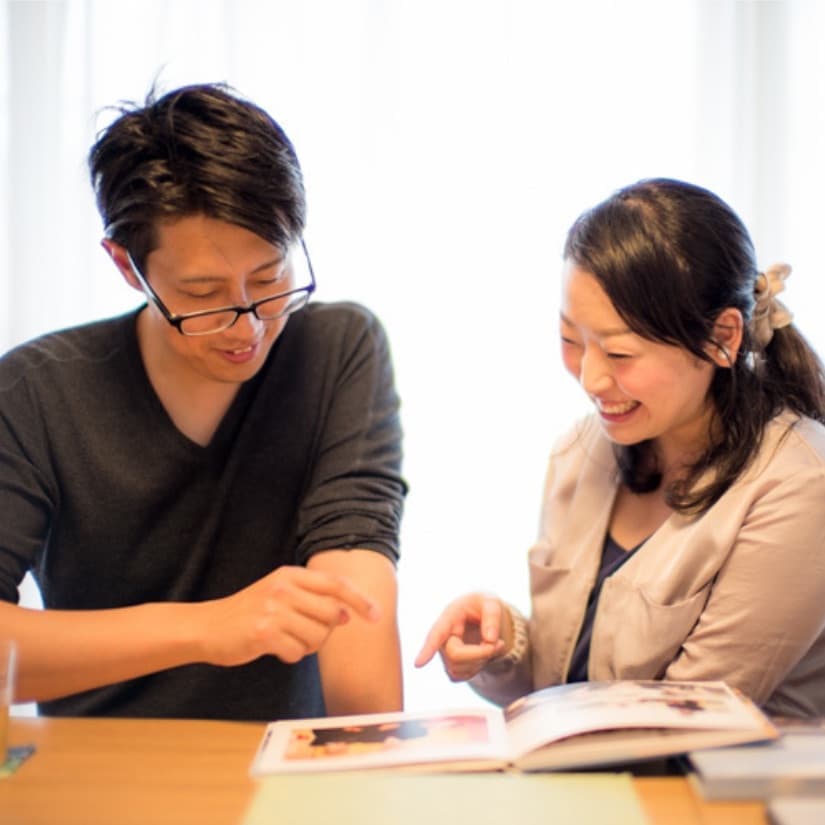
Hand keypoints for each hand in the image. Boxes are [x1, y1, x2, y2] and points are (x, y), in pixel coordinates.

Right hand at [197, 565, 380, 666]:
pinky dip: (290, 656)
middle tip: (302, 633)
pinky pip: (298, 652)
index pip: (336, 584)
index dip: (360, 600)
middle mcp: (284, 588)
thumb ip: (314, 600)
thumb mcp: (281, 595)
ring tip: (285, 639)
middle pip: (331, 614)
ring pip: (317, 636)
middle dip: (325, 631)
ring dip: (306, 646)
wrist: (207, 627)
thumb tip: (348, 614)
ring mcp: (273, 610)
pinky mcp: (264, 632)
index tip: (377, 616)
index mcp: (290, 575)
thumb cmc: (249, 613)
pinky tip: (275, 648)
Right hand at [414, 593, 510, 681]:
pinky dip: (479, 667)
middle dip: (481, 653)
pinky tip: (484, 654)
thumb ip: (492, 616)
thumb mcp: (491, 602)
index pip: (437, 634)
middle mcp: (442, 636)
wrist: (481, 615)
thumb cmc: (483, 605)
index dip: (428, 649)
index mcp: (449, 616)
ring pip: (460, 669)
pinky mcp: (452, 666)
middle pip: (455, 655)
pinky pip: (464, 676)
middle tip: (500, 644)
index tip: (418, 664)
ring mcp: (445, 653)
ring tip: (493, 644)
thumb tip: (490, 639)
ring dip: (483, 660)